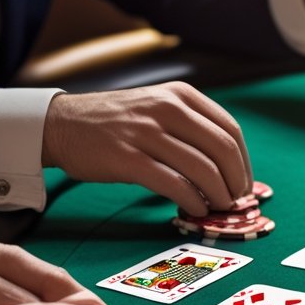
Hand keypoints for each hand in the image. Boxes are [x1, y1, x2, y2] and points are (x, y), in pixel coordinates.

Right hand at [42, 82, 250, 215]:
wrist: (60, 123)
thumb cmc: (115, 122)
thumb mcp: (157, 106)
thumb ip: (190, 126)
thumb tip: (229, 165)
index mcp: (180, 95)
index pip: (230, 130)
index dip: (244, 162)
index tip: (244, 183)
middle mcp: (167, 109)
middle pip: (223, 149)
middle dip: (237, 181)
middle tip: (236, 201)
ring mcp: (146, 133)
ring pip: (202, 169)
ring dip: (218, 195)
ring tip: (217, 208)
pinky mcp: (128, 158)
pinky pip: (173, 185)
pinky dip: (192, 202)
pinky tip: (194, 209)